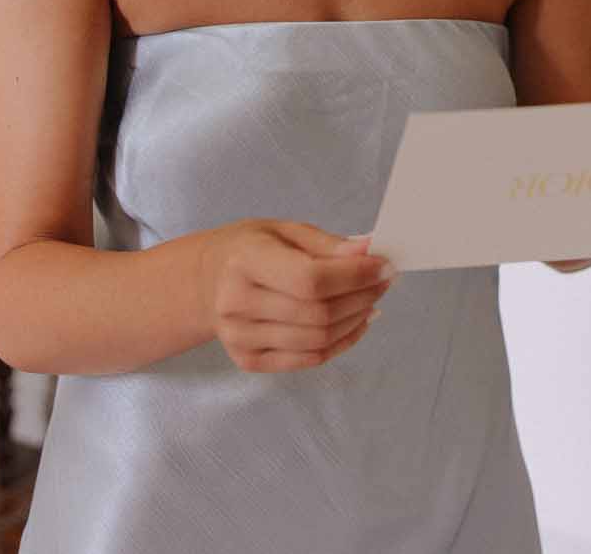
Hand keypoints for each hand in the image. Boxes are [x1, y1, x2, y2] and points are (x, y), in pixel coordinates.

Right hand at [197, 221, 393, 372]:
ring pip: (318, 340)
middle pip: (318, 313)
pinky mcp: (249, 360)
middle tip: (384, 282)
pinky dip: (342, 342)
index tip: (384, 267)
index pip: (310, 279)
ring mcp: (240, 337)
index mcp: (245, 261)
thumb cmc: (249, 250)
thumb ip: (327, 244)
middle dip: (362, 297)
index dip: (355, 276)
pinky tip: (356, 323)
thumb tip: (368, 253)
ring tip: (372, 301)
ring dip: (356, 321)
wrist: (206, 282)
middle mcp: (236, 302)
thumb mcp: (284, 230)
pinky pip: (309, 359)